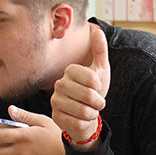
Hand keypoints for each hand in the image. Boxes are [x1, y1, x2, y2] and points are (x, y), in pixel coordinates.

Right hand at [51, 27, 110, 148]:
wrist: (85, 113)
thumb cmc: (93, 90)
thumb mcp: (100, 69)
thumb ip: (100, 50)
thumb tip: (97, 30)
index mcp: (70, 70)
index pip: (92, 79)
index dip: (99, 87)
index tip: (97, 88)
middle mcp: (60, 84)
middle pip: (89, 96)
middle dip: (99, 102)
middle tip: (97, 103)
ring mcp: (55, 101)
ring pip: (84, 111)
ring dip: (93, 114)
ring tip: (90, 110)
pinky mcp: (55, 116)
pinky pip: (78, 123)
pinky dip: (85, 123)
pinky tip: (81, 119)